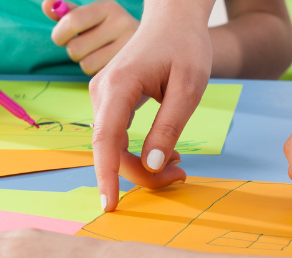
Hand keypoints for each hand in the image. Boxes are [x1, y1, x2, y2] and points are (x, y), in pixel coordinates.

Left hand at [42, 0, 138, 75]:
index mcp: (109, 8)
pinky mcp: (131, 69)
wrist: (147, 48)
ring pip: (85, 64)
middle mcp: (123, 23)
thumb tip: (47, 4)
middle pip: (75, 48)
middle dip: (74, 51)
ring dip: (87, 64)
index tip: (62, 38)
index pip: (72, 21)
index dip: (59, 34)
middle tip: (87, 48)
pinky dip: (99, 74)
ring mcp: (129, 48)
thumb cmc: (106, 32)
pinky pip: (98, 76)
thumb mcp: (89, 19)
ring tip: (101, 56)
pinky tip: (110, 66)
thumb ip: (66, 14)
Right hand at [89, 1, 213, 211]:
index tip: (110, 204)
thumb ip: (169, 127)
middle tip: (181, 175)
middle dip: (142, 173)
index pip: (106, 140)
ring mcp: (103, 96)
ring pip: (113, 146)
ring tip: (178, 162)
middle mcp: (102, 92)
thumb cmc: (185, 46)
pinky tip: (165, 152)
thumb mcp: (189, 87)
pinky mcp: (110, 101)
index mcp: (119, 86)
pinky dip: (139, 151)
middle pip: (111, 149)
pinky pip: (116, 136)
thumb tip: (151, 165)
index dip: (106, 176)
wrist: (174, 19)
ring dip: (142, 163)